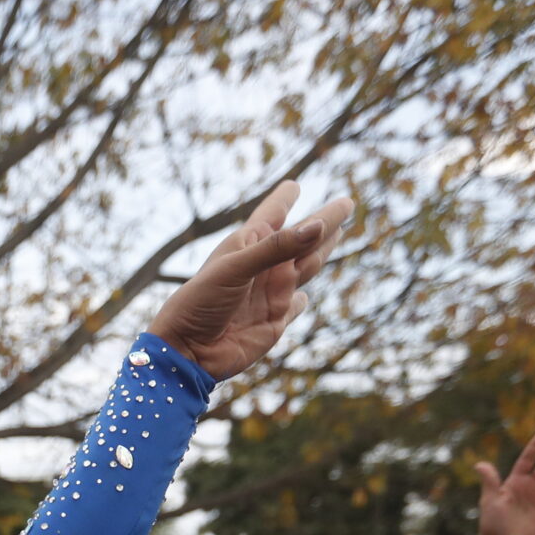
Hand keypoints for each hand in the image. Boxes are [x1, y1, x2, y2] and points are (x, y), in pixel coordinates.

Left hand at [147, 182, 351, 379]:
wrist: (188, 351)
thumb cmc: (201, 303)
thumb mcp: (236, 268)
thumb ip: (277, 248)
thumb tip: (319, 226)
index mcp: (248, 245)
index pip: (273, 214)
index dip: (285, 198)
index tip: (293, 184)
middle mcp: (263, 267)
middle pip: (303, 238)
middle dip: (324, 221)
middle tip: (346, 203)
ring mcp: (271, 294)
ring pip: (307, 266)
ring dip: (322, 249)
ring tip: (337, 233)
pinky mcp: (275, 322)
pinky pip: (295, 307)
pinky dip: (302, 302)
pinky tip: (304, 298)